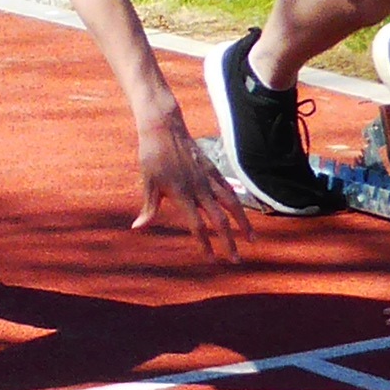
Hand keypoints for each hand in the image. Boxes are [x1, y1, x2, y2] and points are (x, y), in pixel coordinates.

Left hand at [130, 112, 249, 256]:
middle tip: (236, 261)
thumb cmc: (152, 157)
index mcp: (183, 195)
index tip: (212, 260)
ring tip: (252, 239)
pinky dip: (237, 203)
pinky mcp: (213, 169)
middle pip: (220, 220)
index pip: (197, 226)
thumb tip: (137, 229)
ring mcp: (209, 178)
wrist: (165, 129)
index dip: (205, 244)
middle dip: (229, 242)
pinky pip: (229, 189)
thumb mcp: (148, 183)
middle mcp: (200, 189)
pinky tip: (242, 213)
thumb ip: (149, 208)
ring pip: (232, 205)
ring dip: (243, 224)